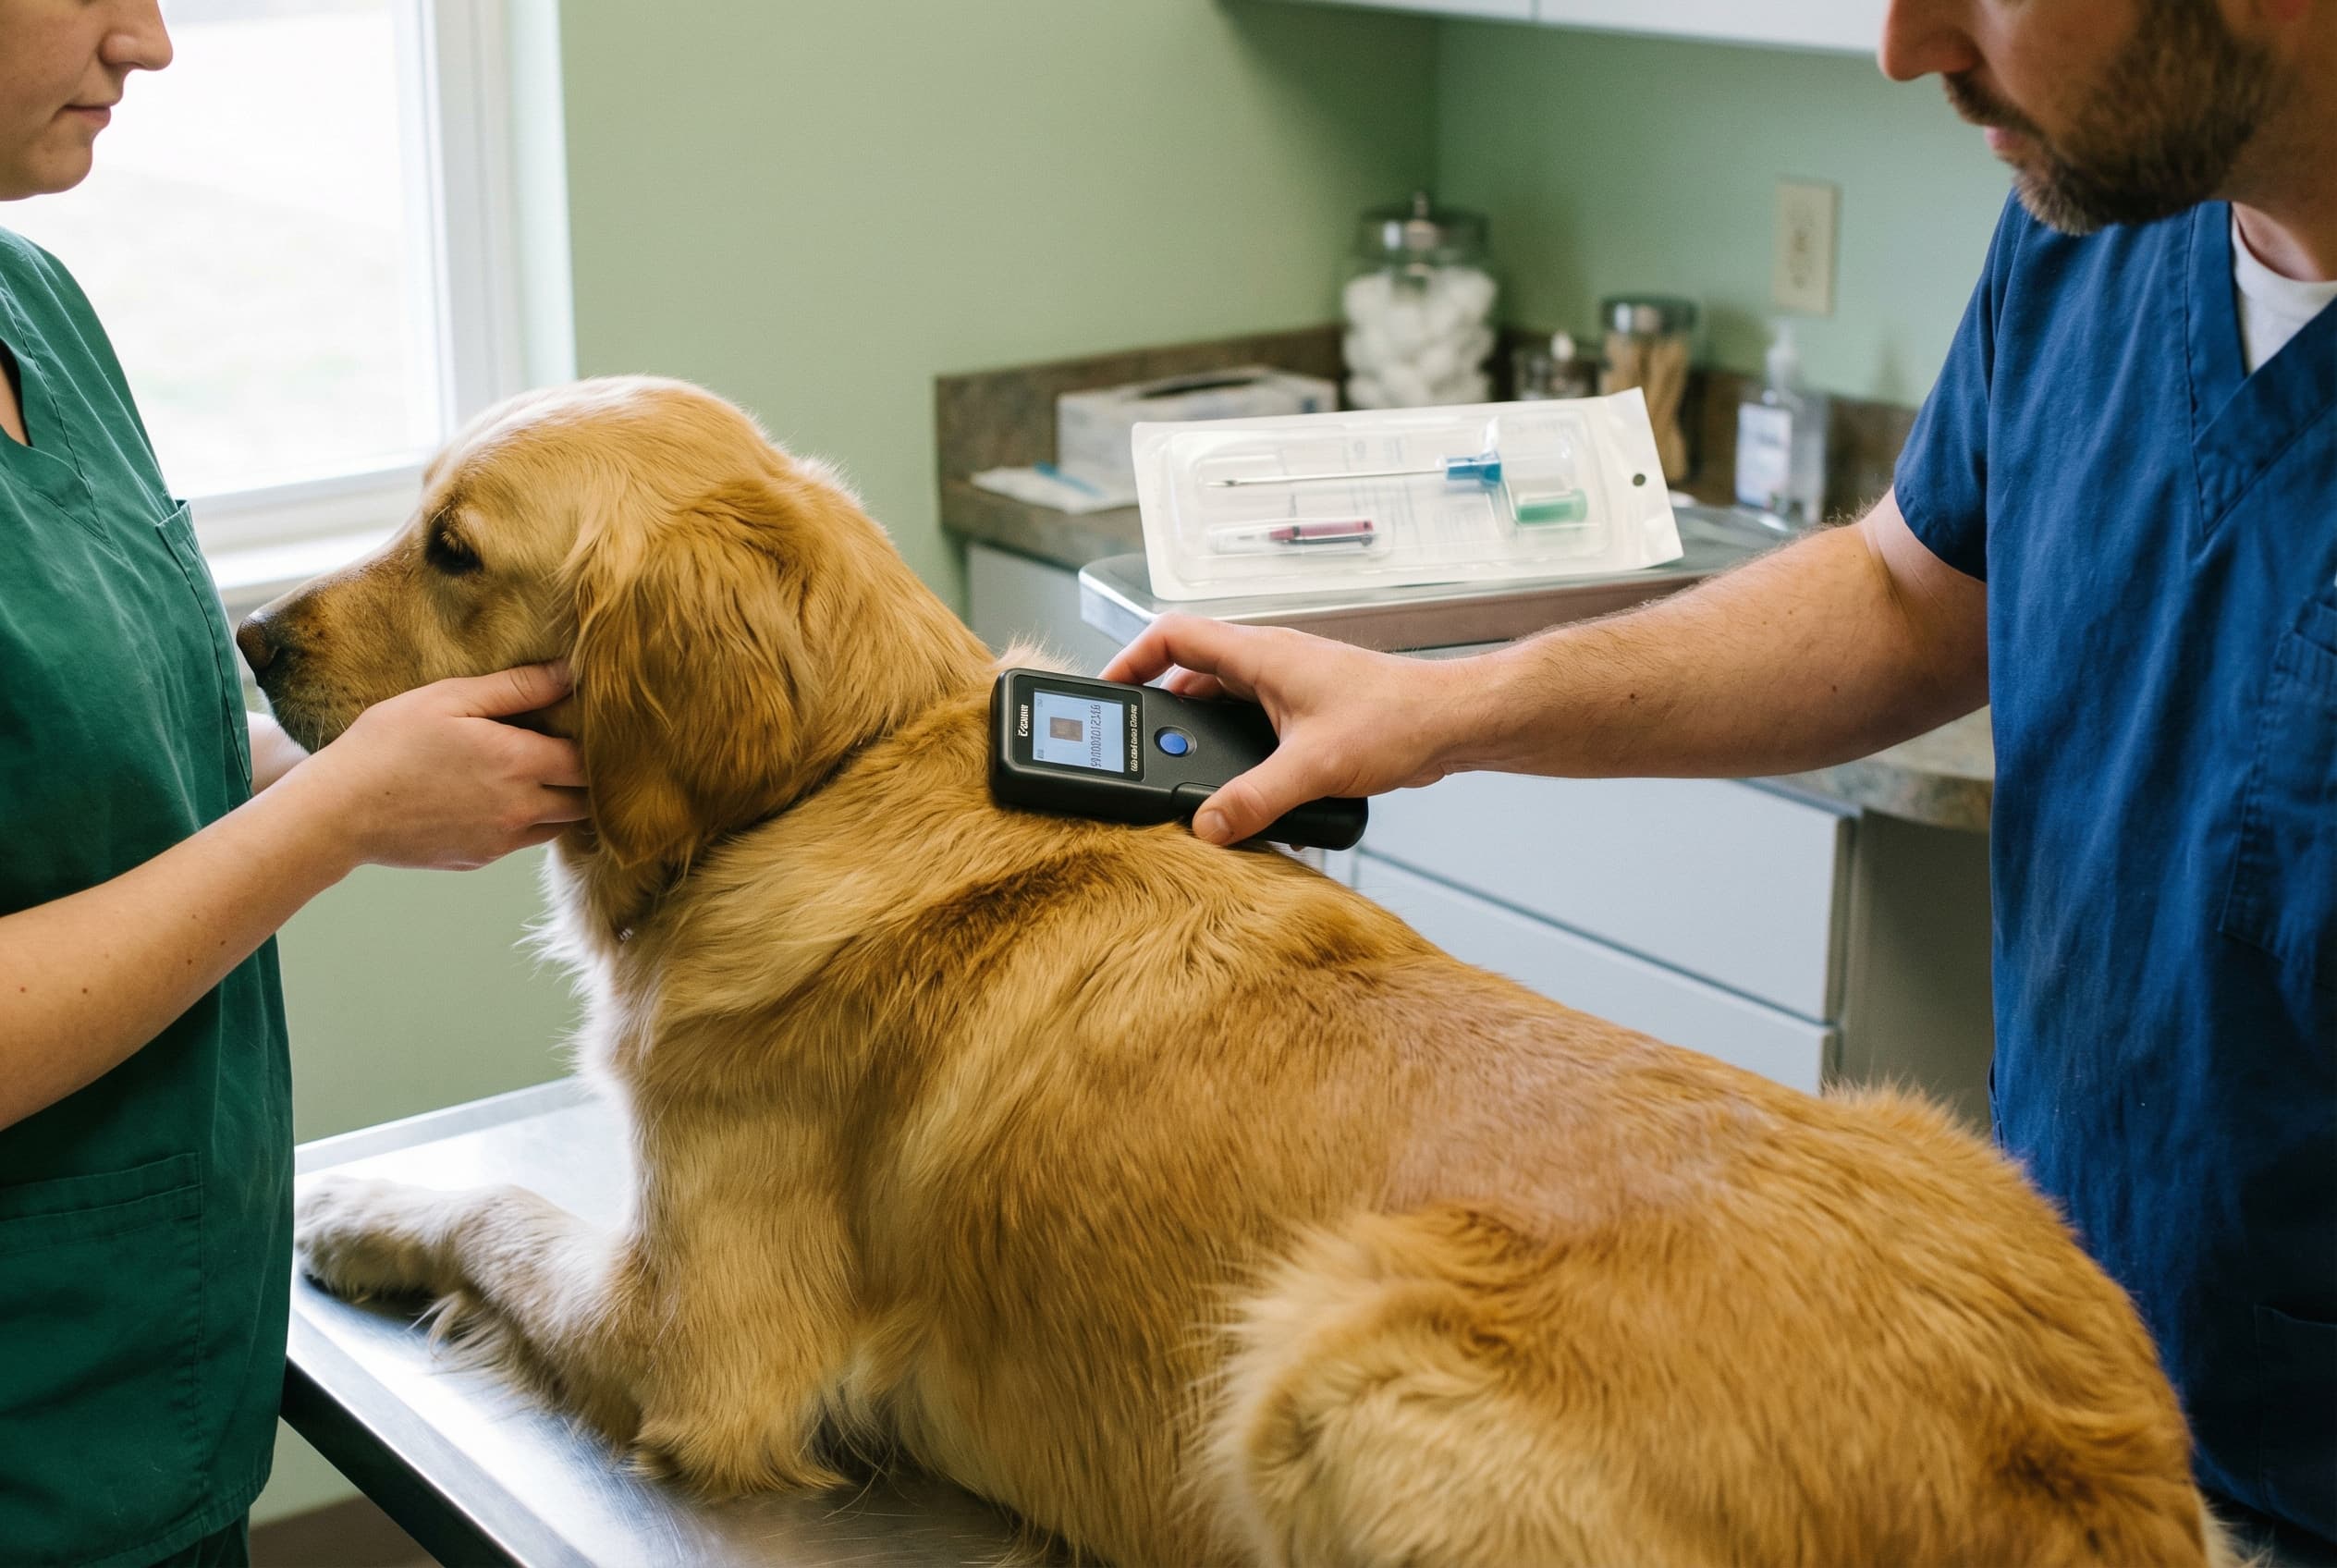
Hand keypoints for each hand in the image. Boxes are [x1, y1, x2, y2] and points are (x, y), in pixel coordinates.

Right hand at [295, 662, 588, 870]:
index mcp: (519, 763)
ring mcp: (501, 840)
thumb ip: (517, 687)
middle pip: (584, 799)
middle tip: (565, 750)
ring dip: (558, 802)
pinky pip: (522, 841)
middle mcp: (520, 808)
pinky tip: (497, 797)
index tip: (582, 727)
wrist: (340, 811)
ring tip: (536, 773)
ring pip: (559, 825)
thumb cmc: (389, 743)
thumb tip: (568, 674)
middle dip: (583, 777)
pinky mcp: (480, 859)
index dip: (594, 743)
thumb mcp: (451, 698)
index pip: (588, 760)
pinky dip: (525, 821)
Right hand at [1101, 616, 1477, 844]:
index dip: (1130, 658)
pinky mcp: (1305, 714)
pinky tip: (1242, 794)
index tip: (1106, 692)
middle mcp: (1269, 664)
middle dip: (1162, 715)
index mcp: (1261, 653)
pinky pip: (1252, 727)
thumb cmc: (1396, 718)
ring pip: (1222, 705)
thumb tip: (1206, 826)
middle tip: (1139, 752)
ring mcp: (1287, 687)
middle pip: (1190, 676)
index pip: (1173, 635)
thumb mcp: (1314, 765)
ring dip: (1201, 740)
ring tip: (1185, 780)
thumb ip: (1255, 799)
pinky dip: (1237, 755)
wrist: (1452, 723)